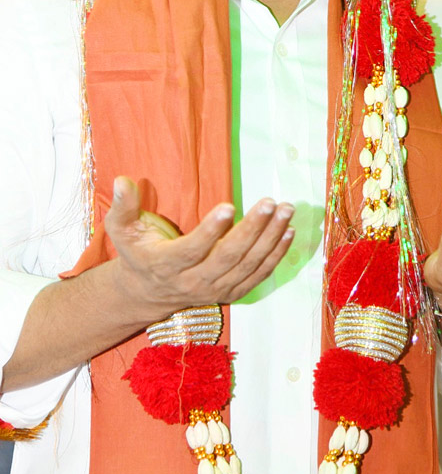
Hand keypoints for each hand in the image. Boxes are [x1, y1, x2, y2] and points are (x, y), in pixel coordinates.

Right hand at [105, 176, 294, 321]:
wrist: (148, 292)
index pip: (191, 249)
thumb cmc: (138, 252)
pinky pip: (258, 276)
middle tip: (271, 202)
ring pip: (247, 266)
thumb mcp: (123, 230)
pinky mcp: (230, 293)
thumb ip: (122, 206)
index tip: (229, 206)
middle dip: (252, 229)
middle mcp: (193, 282)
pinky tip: (288, 232)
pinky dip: (276, 256)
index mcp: (166, 265)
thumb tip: (121, 181)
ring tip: (285, 211)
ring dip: (270, 239)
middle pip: (227, 258)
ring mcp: (214, 290)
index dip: (210, 230)